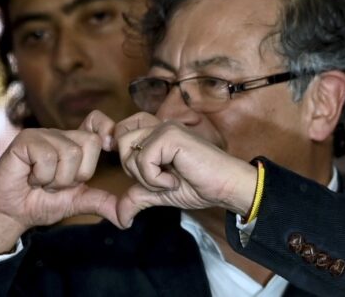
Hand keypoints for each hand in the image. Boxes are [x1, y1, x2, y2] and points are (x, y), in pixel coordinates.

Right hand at [0, 126, 120, 252]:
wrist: (9, 213)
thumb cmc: (40, 203)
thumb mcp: (76, 202)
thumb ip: (101, 202)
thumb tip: (126, 217)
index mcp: (74, 144)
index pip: (97, 121)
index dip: (106, 130)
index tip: (109, 148)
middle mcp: (60, 135)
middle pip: (91, 142)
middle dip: (77, 174)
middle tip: (57, 182)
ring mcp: (42, 135)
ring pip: (70, 153)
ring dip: (57, 179)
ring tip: (42, 182)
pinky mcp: (25, 140)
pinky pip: (48, 156)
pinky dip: (41, 176)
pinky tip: (30, 177)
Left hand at [114, 113, 257, 227]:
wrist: (225, 187)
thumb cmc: (199, 186)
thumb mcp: (160, 192)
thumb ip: (138, 196)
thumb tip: (119, 218)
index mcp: (157, 133)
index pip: (123, 128)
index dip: (122, 147)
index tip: (136, 169)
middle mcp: (160, 125)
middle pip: (121, 141)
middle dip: (133, 169)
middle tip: (158, 179)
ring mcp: (166, 128)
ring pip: (130, 153)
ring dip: (147, 177)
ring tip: (170, 180)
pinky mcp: (171, 136)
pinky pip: (144, 160)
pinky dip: (156, 179)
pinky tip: (176, 180)